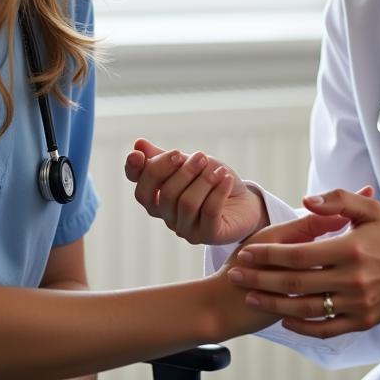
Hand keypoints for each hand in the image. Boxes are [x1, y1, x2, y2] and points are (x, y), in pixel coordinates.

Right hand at [124, 138, 266, 244]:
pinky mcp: (208, 235)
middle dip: (184, 171)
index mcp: (160, 197)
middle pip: (164, 194)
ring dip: (204, 181)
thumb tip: (138, 144)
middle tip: (202, 156)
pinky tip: (226, 179)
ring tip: (219, 170)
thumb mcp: (190, 162)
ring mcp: (186, 228)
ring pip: (186, 203)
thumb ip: (165, 156)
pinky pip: (209, 212)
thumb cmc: (212, 179)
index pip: (141, 188)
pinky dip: (218, 192)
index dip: (134, 172)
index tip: (139, 155)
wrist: (244, 201)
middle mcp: (168, 216)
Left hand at [225, 188, 379, 338]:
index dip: (268, 254)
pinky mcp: (364, 321)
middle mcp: (352, 279)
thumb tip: (305, 201)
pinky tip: (284, 319)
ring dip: (273, 305)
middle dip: (260, 279)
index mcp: (350, 249)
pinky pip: (327, 328)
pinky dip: (303, 327)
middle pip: (295, 282)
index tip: (245, 252)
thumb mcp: (369, 209)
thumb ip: (336, 201)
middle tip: (235, 276)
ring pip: (306, 309)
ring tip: (250, 297)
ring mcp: (358, 304)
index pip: (298, 254)